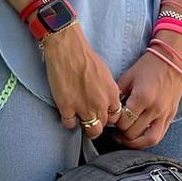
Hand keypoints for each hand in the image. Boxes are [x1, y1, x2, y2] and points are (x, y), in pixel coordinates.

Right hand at [42, 24, 121, 138]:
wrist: (67, 49)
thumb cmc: (86, 58)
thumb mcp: (106, 76)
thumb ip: (108, 93)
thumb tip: (106, 104)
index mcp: (111, 95)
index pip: (115, 118)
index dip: (107, 117)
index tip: (101, 115)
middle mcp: (100, 104)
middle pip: (102, 126)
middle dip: (96, 123)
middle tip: (88, 116)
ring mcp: (83, 108)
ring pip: (90, 131)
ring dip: (84, 125)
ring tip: (78, 116)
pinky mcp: (67, 108)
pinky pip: (69, 125)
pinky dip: (68, 120)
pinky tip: (66, 110)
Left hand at [113, 34, 181, 149]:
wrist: (173, 59)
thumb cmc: (148, 66)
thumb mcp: (128, 77)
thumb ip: (118, 95)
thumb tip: (110, 111)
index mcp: (142, 97)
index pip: (123, 121)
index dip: (114, 122)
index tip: (112, 118)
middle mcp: (155, 108)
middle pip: (132, 132)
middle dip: (121, 132)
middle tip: (116, 128)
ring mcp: (164, 114)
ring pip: (148, 140)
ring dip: (134, 143)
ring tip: (125, 139)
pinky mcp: (171, 116)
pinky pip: (159, 136)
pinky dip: (147, 141)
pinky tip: (139, 138)